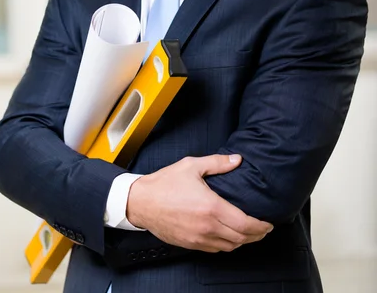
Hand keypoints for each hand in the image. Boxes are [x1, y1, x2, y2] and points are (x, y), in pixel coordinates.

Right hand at [126, 154, 272, 252]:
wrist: (141, 202)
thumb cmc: (164, 183)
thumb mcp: (192, 166)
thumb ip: (217, 163)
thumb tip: (237, 159)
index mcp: (211, 207)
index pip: (245, 224)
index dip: (261, 226)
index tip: (268, 223)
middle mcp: (207, 227)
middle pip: (241, 238)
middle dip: (256, 235)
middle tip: (264, 229)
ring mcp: (198, 239)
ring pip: (229, 247)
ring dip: (242, 241)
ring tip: (249, 233)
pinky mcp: (190, 244)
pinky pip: (215, 250)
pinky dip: (227, 245)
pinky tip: (229, 237)